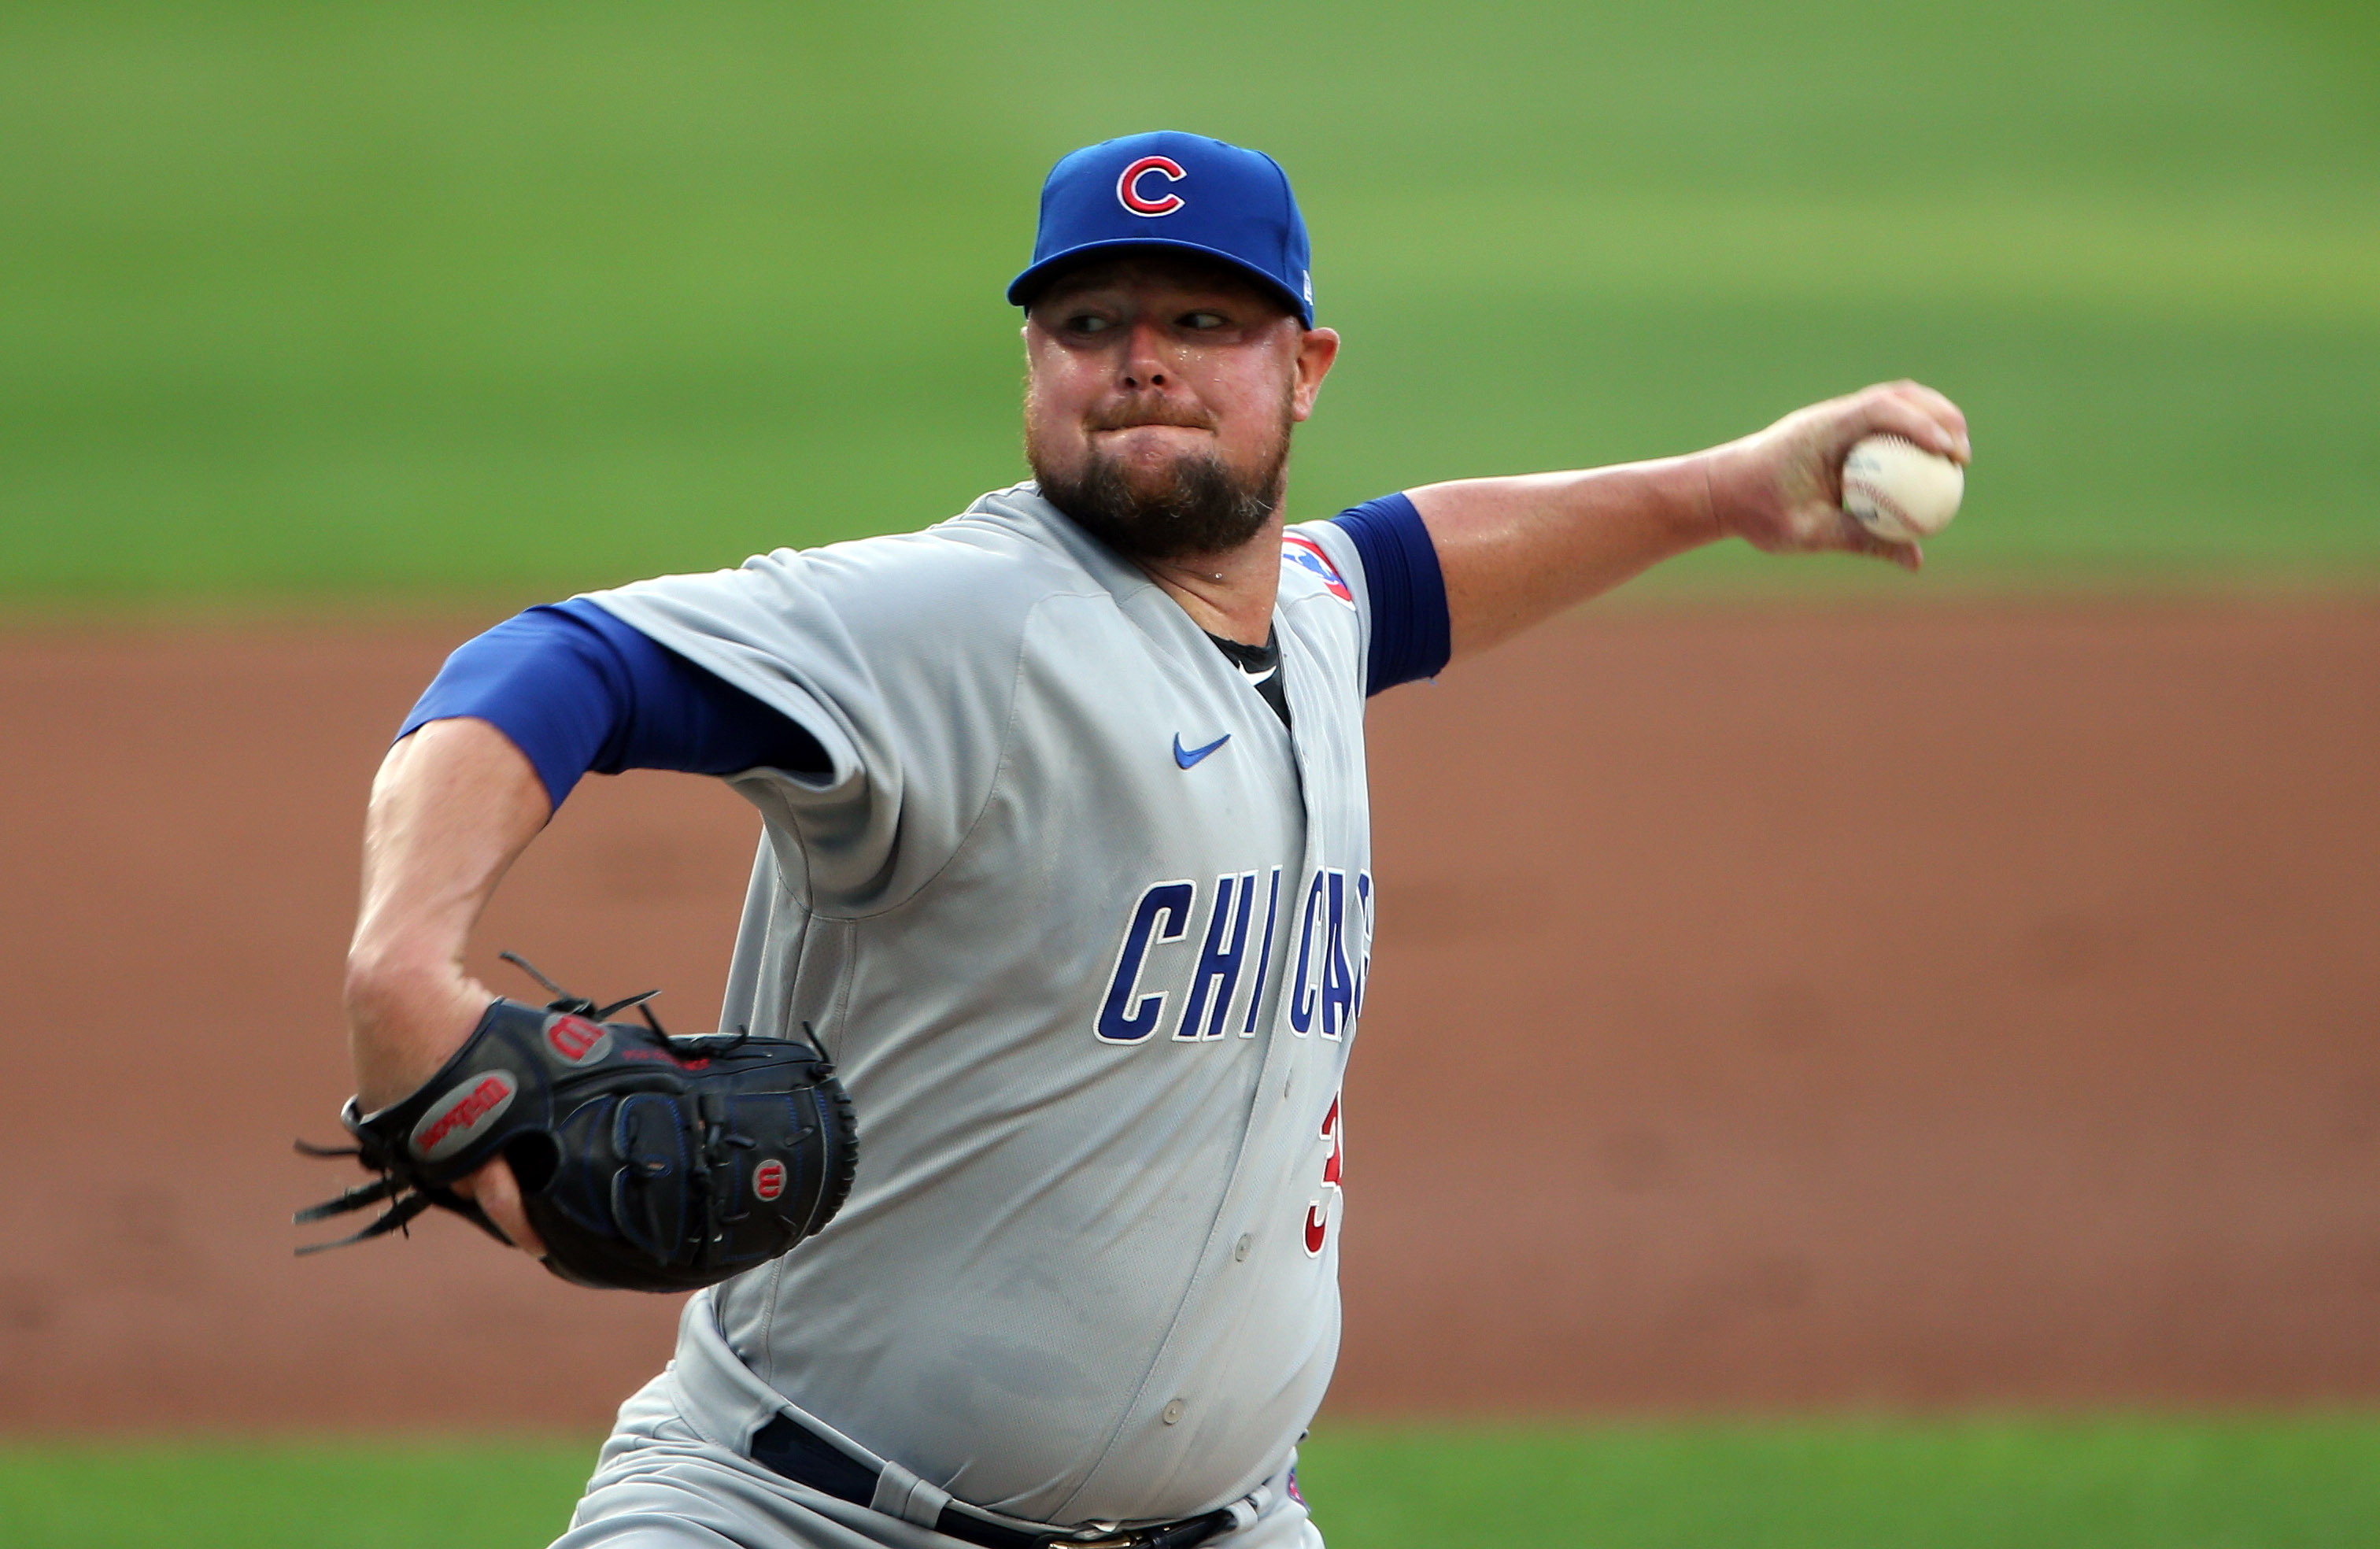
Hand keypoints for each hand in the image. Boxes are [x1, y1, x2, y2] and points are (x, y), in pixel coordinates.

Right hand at [346, 962, 547, 1258]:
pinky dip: (437, 1140)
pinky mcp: (384, 1118)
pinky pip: (417, 1142)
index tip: (539, 1249)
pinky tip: (455, 1129)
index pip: (500, 1199)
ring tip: (492, 1163)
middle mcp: (435, 1148)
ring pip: (440, 1166)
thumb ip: (570, 1077)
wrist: (399, 990)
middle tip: (521, 1200)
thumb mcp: (540, 1047)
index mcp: (476, 1138)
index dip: (520, 1226)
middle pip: (468, 1187)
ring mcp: (404, 1136)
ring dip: (464, 1167)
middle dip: (494, 1194)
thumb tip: (632, 1078)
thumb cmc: (475, 1018)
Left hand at [1702, 380, 1969, 570]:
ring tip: (1956, 455)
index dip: (1922, 425)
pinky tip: (1927, 467)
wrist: (1721, 491)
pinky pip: (1881, 425)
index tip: (1951, 453)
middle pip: (1898, 396)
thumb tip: (1916, 559)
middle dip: (1940, 416)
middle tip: (1963, 455)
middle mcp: (1831, 416)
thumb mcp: (1807, 534)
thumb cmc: (1755, 513)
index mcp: (1822, 430)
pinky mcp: (1836, 431)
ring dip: (1929, 419)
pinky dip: (1909, 436)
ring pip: (1893, 404)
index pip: (1881, 410)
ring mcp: (1835, 420)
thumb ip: (1861, 543)